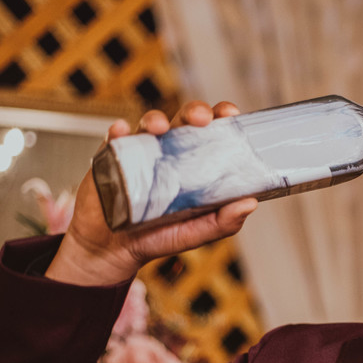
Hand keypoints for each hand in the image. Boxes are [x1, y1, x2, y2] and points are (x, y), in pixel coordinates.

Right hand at [47, 101, 259, 285]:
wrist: (114, 251)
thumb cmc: (159, 237)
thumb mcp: (197, 233)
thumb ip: (224, 221)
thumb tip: (251, 203)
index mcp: (195, 164)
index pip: (213, 132)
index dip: (222, 118)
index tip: (232, 114)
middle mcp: (170, 152)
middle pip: (184, 120)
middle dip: (194, 111)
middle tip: (201, 119)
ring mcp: (140, 152)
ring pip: (149, 123)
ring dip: (156, 120)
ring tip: (160, 129)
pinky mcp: (112, 157)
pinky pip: (114, 138)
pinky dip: (117, 132)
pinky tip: (121, 132)